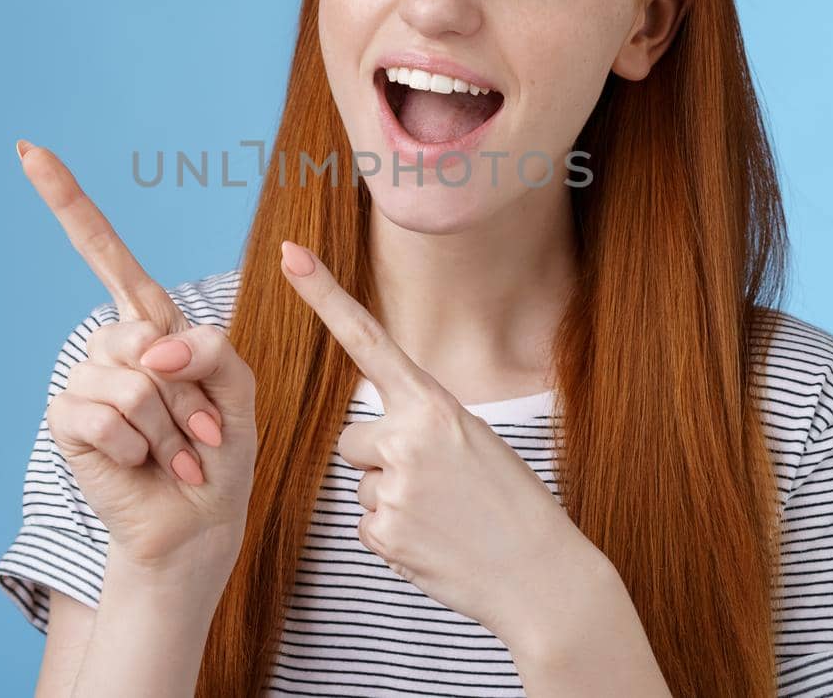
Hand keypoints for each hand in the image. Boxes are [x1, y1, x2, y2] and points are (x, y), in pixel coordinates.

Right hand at [17, 139, 256, 578]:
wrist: (200, 521)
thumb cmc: (218, 451)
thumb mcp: (237, 388)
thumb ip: (209, 348)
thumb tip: (150, 348)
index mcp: (151, 324)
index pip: (104, 253)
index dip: (67, 202)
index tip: (29, 151)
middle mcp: (112, 344)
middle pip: (149, 334)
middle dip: (191, 392)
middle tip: (199, 431)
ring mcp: (85, 380)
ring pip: (136, 381)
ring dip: (171, 427)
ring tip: (175, 453)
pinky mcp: (68, 420)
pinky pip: (109, 415)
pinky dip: (143, 447)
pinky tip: (147, 466)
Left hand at [277, 239, 582, 642]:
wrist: (543, 576)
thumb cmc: (511, 504)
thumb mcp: (475, 439)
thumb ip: (422, 422)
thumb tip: (370, 438)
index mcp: (435, 404)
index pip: (368, 339)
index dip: (325, 295)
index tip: (290, 255)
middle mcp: (407, 438)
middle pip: (352, 437)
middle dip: (381, 458)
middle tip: (437, 483)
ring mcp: (393, 488)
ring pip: (362, 483)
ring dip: (392, 499)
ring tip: (444, 515)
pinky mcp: (384, 534)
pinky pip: (366, 524)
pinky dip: (394, 536)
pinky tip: (434, 542)